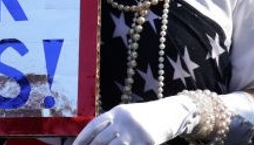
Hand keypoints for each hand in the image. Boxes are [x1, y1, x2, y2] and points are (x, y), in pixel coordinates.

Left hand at [74, 96, 199, 144]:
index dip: (82, 138)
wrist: (170, 114)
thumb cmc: (144, 117)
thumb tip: (91, 139)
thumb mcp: (125, 115)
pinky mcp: (145, 141)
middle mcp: (124, 121)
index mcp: (116, 112)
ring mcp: (135, 132)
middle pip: (101, 139)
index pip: (94, 126)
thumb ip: (109, 124)